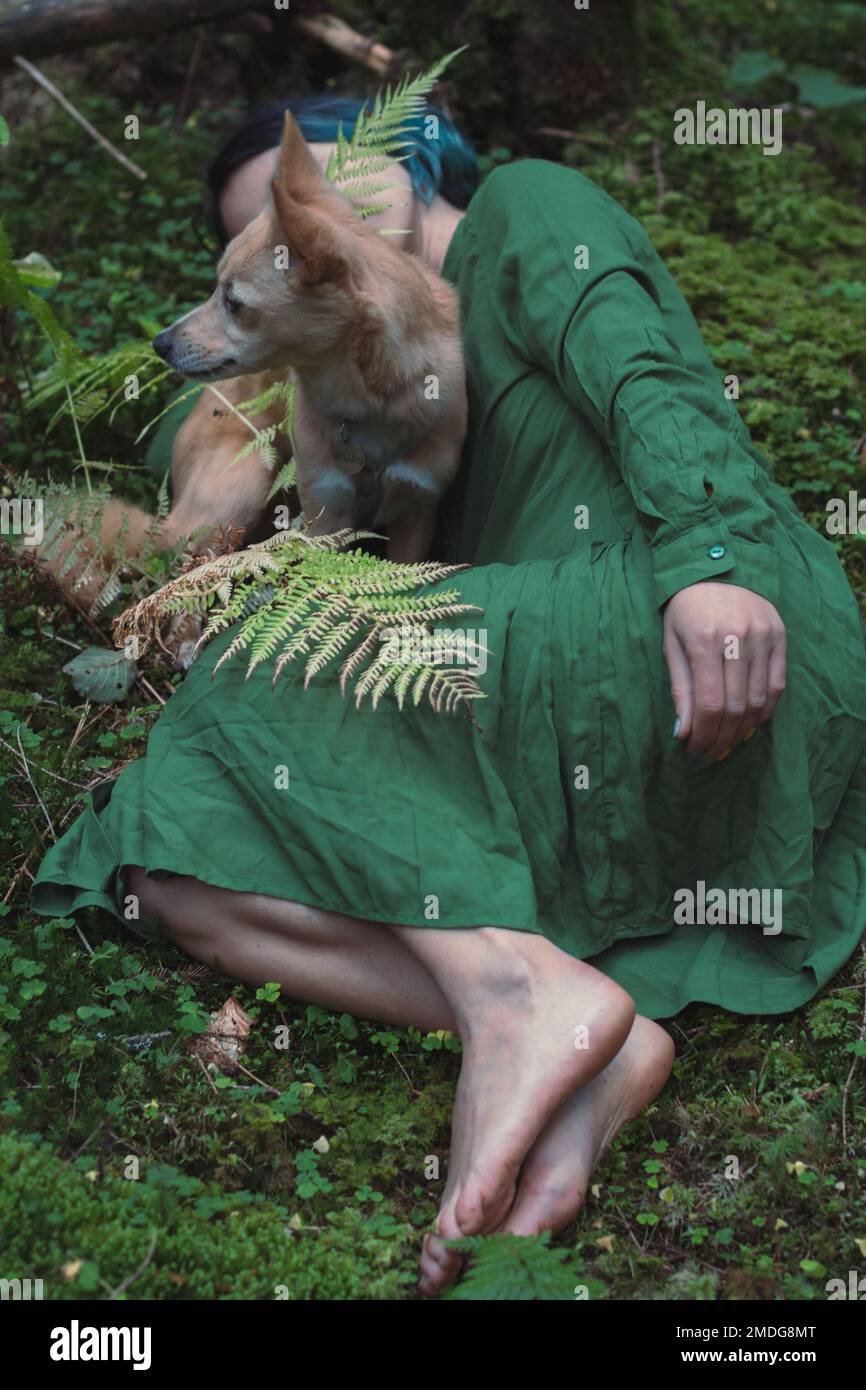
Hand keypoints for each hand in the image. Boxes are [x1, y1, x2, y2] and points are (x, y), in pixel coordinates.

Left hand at [663, 582, 785, 758]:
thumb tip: (683, 733)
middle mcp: (738, 638)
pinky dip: (764, 710)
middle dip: (721, 737)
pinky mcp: (780, 635)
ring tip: (726, 742)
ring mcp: (763, 636)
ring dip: (743, 730)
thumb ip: (679, 688)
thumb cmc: (685, 610)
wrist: (715, 568)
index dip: (703, 734)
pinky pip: (777, 685)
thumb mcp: (671, 644)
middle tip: (709, 752)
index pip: (710, 703)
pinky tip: (748, 723)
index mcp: (705, 639)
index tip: (694, 749)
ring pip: (759, 700)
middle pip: (736, 706)